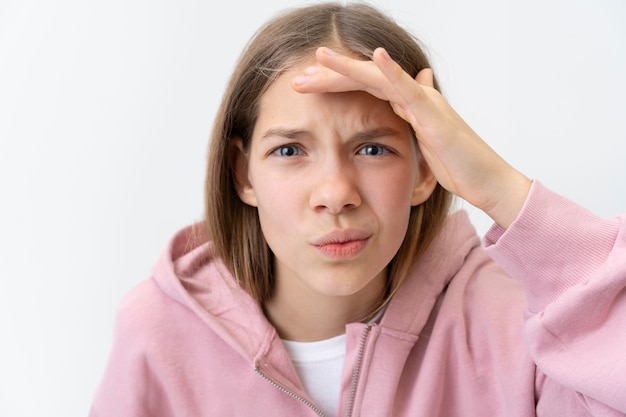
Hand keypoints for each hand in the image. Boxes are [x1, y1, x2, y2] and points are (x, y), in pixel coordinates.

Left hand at [292, 47, 530, 227]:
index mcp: (404, 105)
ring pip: (380, 77)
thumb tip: (407, 95)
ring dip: (348, 66)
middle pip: (363, 79)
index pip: (361, 89)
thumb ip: (411, 120)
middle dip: (329, 77)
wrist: (485, 180)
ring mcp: (423, 101)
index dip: (332, 86)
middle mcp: (412, 96)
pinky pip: (410, 89)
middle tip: (297, 79)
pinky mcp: (434, 113)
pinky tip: (376, 56)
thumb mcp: (423, 142)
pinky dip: (393, 71)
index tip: (302, 90)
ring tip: (320, 56)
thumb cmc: (457, 164)